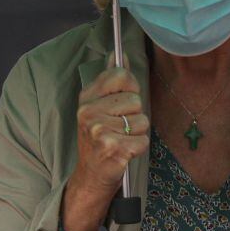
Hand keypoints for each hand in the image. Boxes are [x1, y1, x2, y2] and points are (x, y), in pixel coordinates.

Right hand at [72, 54, 150, 194]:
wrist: (90, 175)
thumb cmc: (99, 138)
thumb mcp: (98, 106)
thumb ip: (110, 80)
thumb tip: (120, 55)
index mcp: (86, 98)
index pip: (121, 75)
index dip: (130, 87)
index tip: (122, 101)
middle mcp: (89, 113)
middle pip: (135, 99)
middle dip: (134, 113)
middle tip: (119, 127)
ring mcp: (100, 132)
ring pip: (142, 120)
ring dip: (137, 132)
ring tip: (121, 139)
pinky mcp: (114, 149)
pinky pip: (143, 140)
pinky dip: (139, 147)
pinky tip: (124, 151)